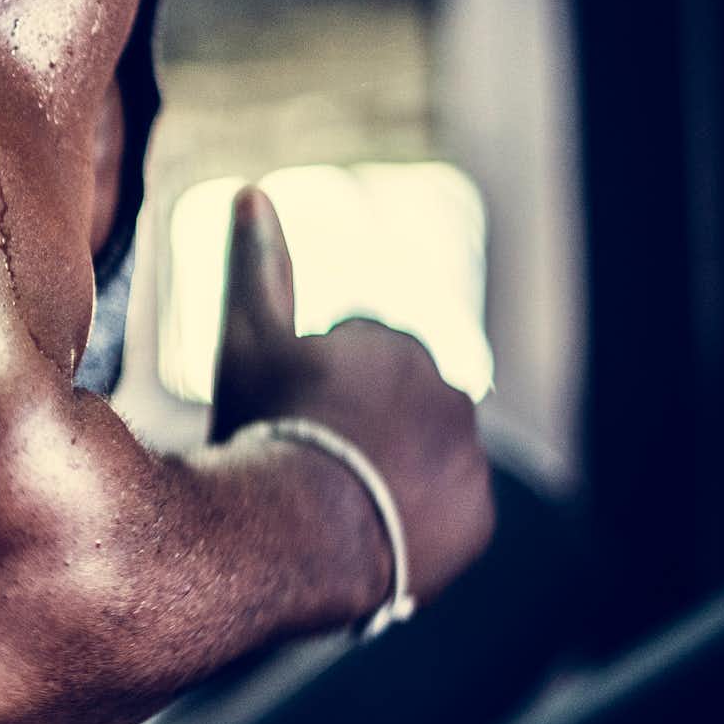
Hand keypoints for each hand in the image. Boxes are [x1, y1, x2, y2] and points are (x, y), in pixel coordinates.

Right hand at [209, 186, 493, 604]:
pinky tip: (370, 533)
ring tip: (339, 504)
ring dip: (395, 470)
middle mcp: (450, 394)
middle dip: (365, 425)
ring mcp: (469, 460)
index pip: (358, 357)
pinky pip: (448, 512)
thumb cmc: (264, 427)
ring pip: (427, 458)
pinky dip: (420, 519)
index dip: (317, 387)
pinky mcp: (477, 518)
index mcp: (396, 345)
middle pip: (398, 408)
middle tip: (310, 461)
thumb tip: (254, 190)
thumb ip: (256, 267)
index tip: (289, 417)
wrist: (294, 533)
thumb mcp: (247, 340)